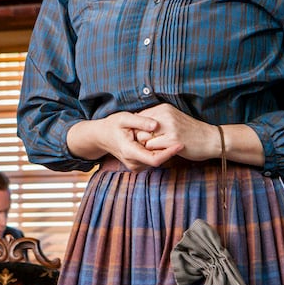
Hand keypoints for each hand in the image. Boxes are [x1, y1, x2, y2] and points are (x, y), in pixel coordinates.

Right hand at [67, 111, 181, 170]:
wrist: (101, 136)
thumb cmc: (113, 125)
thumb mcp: (124, 118)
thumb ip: (140, 121)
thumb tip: (156, 125)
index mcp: (130, 151)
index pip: (155, 159)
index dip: (169, 152)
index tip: (181, 144)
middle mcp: (133, 162)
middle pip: (158, 160)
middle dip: (169, 150)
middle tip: (182, 137)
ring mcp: (135, 166)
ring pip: (156, 160)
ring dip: (164, 150)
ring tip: (173, 137)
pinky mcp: (137, 165)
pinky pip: (152, 159)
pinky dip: (158, 151)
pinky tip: (162, 141)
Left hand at [134, 103, 218, 162]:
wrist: (211, 139)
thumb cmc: (191, 132)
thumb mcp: (173, 120)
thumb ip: (157, 120)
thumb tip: (136, 126)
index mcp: (163, 108)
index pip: (139, 117)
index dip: (138, 130)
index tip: (143, 138)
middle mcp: (164, 114)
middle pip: (138, 127)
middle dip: (140, 138)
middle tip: (148, 146)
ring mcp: (168, 126)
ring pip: (142, 137)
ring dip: (146, 146)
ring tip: (156, 149)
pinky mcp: (172, 139)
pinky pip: (151, 146)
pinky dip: (153, 152)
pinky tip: (162, 152)